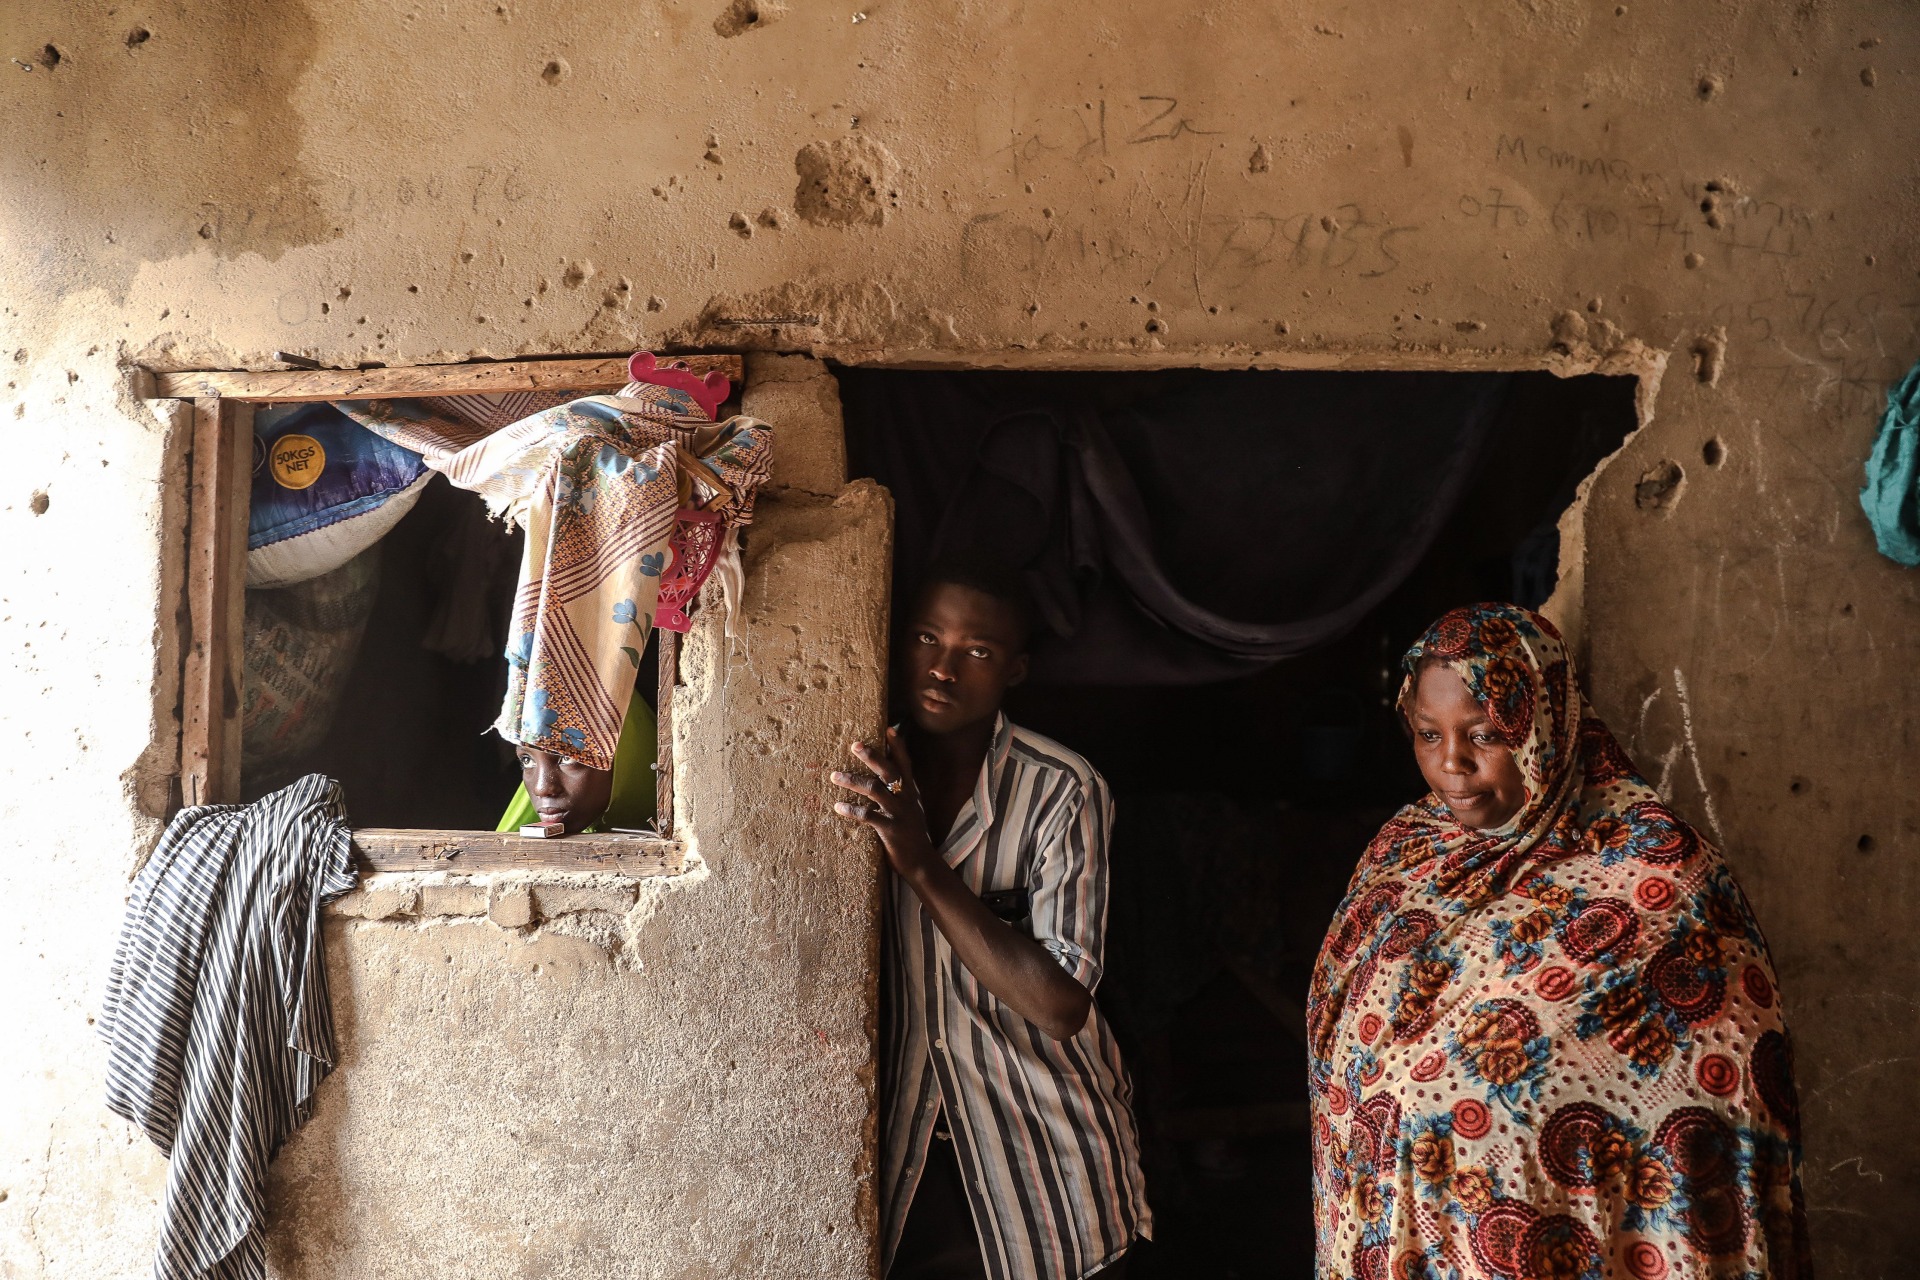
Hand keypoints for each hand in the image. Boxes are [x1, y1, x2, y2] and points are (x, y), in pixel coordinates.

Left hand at [830, 729, 935, 874]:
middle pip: (889, 771)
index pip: (906, 764)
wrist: (922, 863)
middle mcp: (906, 799)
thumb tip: (884, 779)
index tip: (889, 729)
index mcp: (911, 792)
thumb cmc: (911, 834)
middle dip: (872, 756)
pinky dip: (851, 809)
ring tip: (834, 775)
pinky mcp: (890, 829)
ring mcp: (899, 813)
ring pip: (874, 790)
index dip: (898, 746)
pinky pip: (867, 816)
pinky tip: (838, 806)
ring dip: (852, 780)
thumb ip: (900, 794)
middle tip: (854, 744)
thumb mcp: (910, 809)